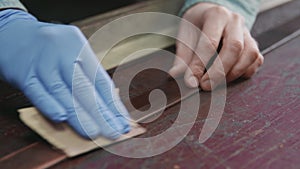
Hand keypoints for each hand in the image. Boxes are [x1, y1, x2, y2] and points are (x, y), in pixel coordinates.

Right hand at [0, 9, 129, 138]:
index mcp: (78, 46)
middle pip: (85, 88)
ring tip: (95, 133)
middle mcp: (62, 52)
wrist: (11, 31)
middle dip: (102, 115)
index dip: (113, 104)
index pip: (100, 80)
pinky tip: (62, 119)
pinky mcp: (23, 73)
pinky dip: (50, 106)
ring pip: (64, 94)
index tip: (122, 122)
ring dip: (80, 117)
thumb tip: (105, 106)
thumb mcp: (71, 50)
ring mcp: (42, 63)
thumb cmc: (48, 47)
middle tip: (114, 132)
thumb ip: (85, 74)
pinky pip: (38, 93)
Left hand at [169, 3, 263, 89]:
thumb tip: (175, 74)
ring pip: (249, 54)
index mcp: (215, 15)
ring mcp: (247, 32)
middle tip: (205, 86)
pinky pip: (256, 60)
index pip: (209, 42)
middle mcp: (235, 21)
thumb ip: (182, 57)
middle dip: (219, 71)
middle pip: (234, 48)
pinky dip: (244, 73)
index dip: (200, 65)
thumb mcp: (185, 37)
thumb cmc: (197, 27)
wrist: (210, 16)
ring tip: (217, 83)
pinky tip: (229, 77)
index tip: (191, 81)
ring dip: (233, 73)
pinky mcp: (253, 44)